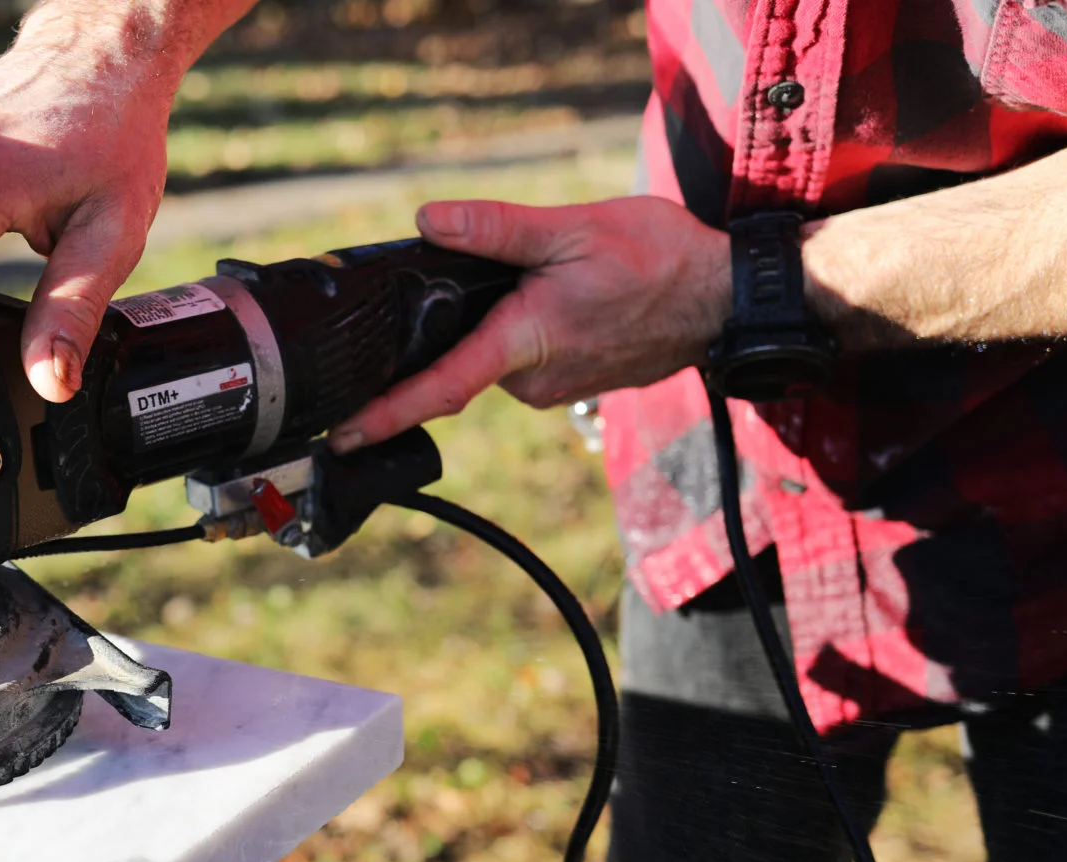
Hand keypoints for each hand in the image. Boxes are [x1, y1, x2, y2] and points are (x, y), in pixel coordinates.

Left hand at [330, 196, 729, 450]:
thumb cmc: (660, 260)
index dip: (384, 415)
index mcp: (524, 343)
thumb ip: (496, 229)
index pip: (439, 389)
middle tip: (502, 273)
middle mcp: (533, 381)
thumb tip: (428, 221)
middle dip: (457, 323)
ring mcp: (553, 388)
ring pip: (496, 353)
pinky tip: (563, 299)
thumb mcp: (573, 229)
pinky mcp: (568, 382)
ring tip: (553, 278)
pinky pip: (525, 356)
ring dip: (501, 319)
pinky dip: (524, 329)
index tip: (341, 437)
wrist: (725, 298)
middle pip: (462, 357)